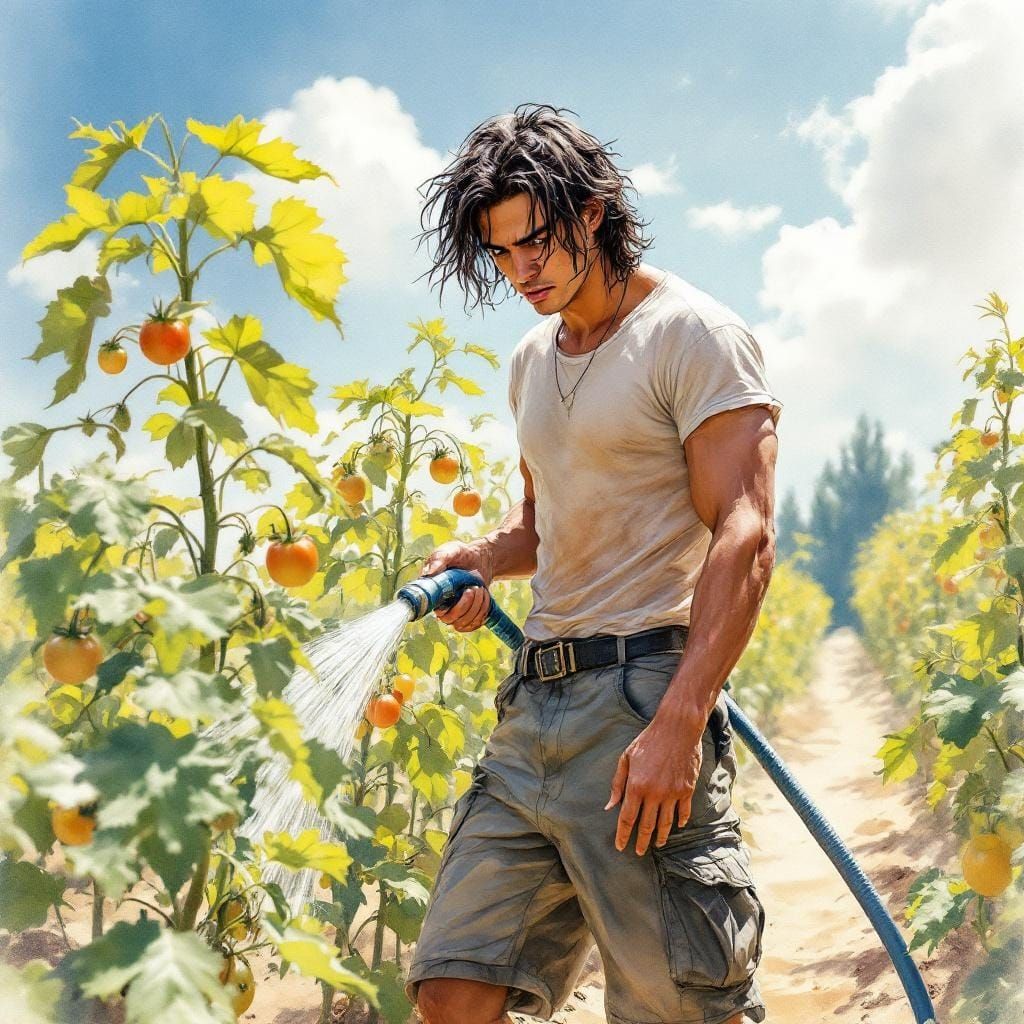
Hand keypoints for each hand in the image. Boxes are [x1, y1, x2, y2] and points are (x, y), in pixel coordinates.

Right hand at [421, 541, 493, 632]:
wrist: (479, 559)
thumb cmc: (461, 554)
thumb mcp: (451, 551)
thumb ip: (439, 559)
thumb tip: (428, 573)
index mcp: (431, 591)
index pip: (429, 609)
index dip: (445, 608)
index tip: (464, 592)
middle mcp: (440, 605)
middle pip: (449, 619)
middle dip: (466, 605)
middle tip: (474, 588)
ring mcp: (454, 613)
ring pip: (462, 624)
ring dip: (476, 607)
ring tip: (480, 588)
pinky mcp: (467, 616)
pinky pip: (473, 624)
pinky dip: (483, 611)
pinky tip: (485, 596)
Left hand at [604, 714, 704, 855]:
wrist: (678, 728)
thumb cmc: (648, 740)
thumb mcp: (626, 757)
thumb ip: (617, 783)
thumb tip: (610, 806)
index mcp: (636, 785)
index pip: (627, 818)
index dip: (623, 835)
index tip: (620, 847)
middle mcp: (654, 793)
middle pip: (646, 825)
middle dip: (641, 841)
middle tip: (639, 852)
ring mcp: (672, 793)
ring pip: (666, 823)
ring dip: (661, 836)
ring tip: (658, 844)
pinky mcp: (687, 790)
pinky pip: (683, 812)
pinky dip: (680, 821)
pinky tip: (676, 826)